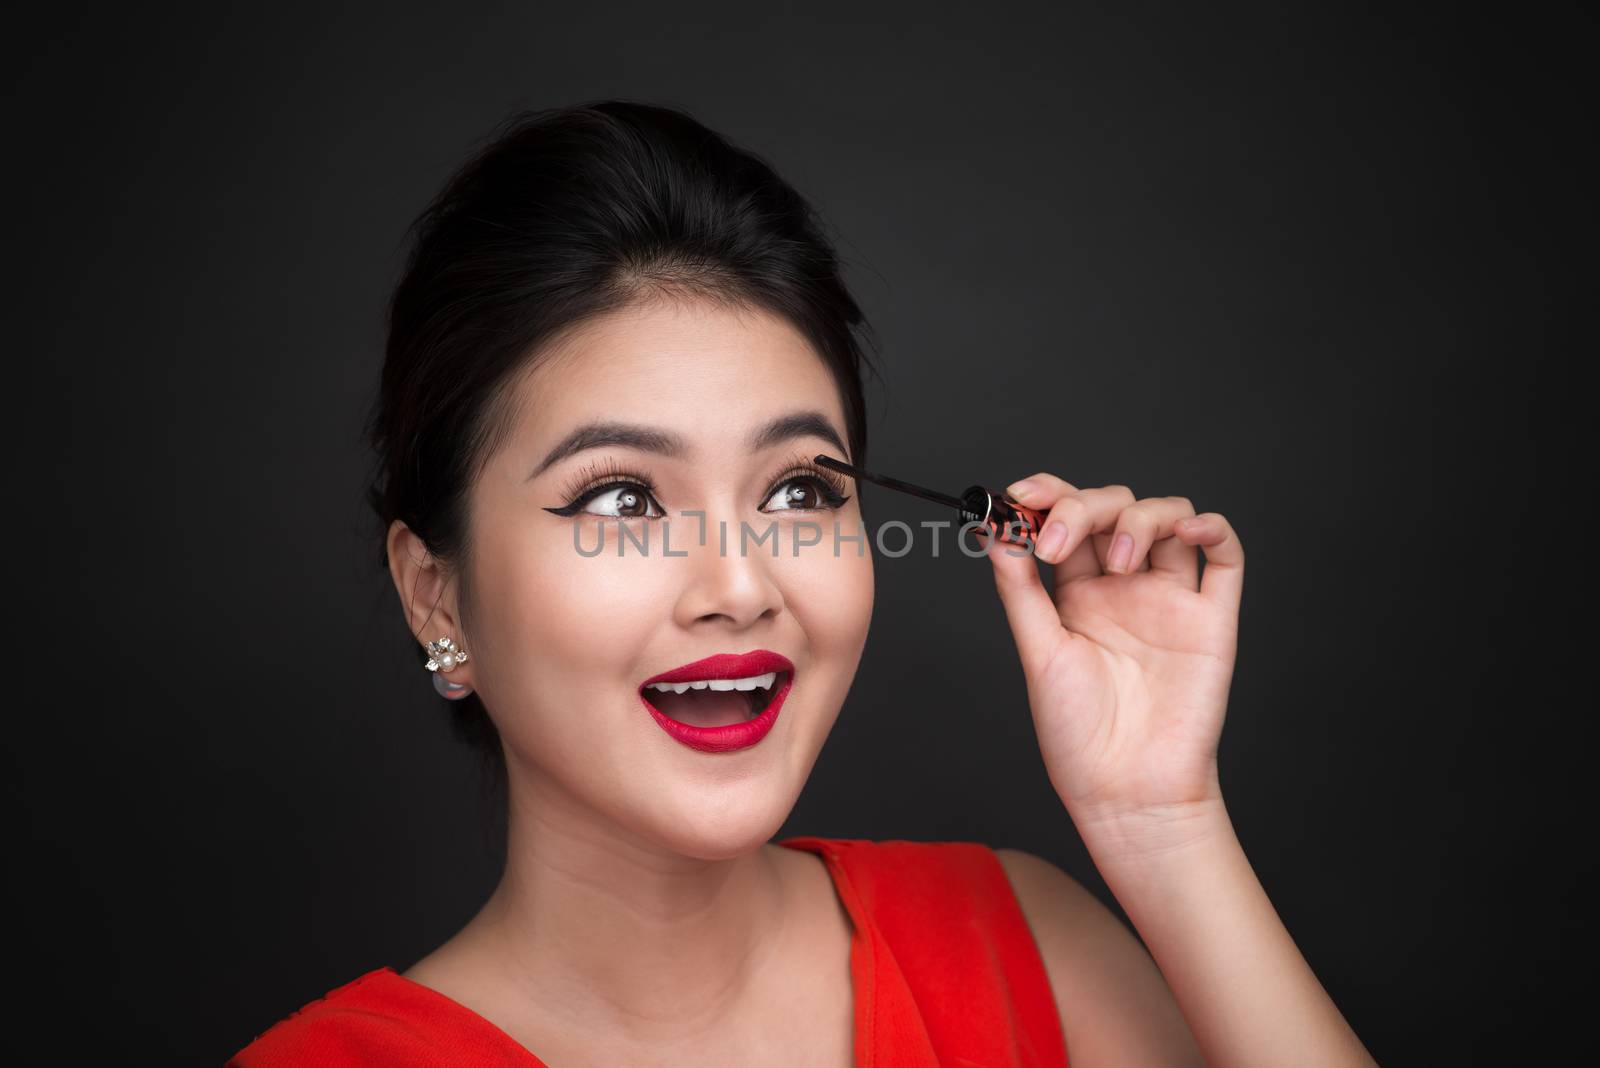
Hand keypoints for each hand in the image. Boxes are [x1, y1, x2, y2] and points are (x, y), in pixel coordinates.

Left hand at [982, 474, 1243, 832]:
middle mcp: (1125, 587)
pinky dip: (1212, 528)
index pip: (1069, 520)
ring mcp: (1169, 598)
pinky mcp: (1212, 618)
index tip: (1020, 496)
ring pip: (1168, 517)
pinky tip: (1187, 529)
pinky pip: (1226, 558)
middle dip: (1083, 508)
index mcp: (1078, 593)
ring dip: (1139, 517)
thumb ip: (1020, 589)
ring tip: (1117, 560)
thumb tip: (994, 531)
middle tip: (1057, 541)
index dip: (1050, 495)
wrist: (1126, 790)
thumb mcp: (1037, 652)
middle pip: (1114, 508)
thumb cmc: (1078, 734)